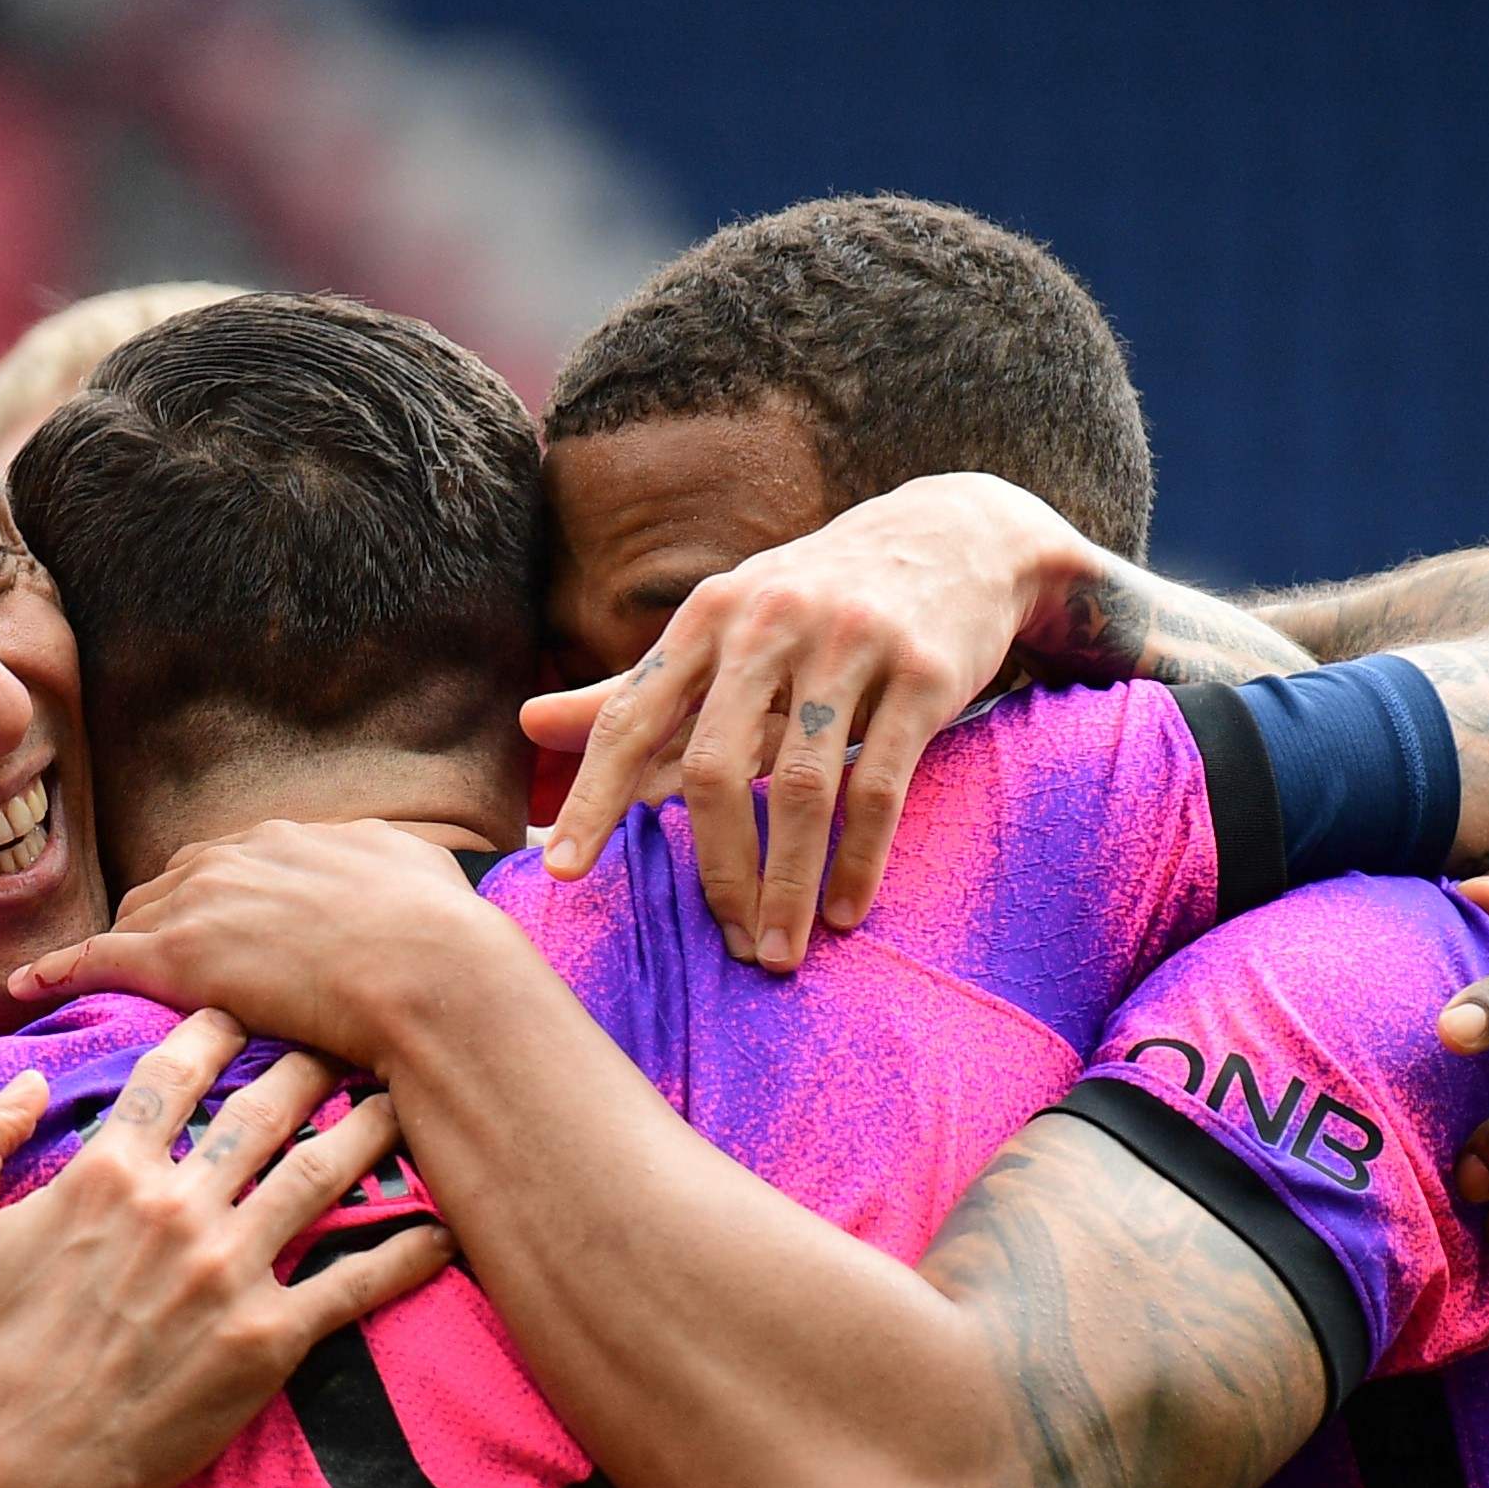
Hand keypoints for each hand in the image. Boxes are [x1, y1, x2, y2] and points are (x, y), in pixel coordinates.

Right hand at [0, 1009, 452, 1487]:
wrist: (19, 1475)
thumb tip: (28, 1082)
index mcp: (106, 1173)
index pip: (175, 1070)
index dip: (218, 1024)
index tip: (252, 1003)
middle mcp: (178, 1208)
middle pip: (268, 1108)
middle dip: (316, 1059)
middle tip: (355, 1033)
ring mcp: (229, 1272)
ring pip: (323, 1174)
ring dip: (374, 1129)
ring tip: (410, 1099)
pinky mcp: (268, 1341)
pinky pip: (356, 1285)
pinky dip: (406, 1253)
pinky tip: (445, 1228)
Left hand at [12, 820, 520, 1071]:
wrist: (434, 975)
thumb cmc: (448, 942)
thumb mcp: (428, 878)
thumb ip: (402, 869)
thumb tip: (415, 874)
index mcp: (299, 838)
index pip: (237, 862)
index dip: (223, 896)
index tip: (220, 923)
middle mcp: (243, 853)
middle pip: (178, 881)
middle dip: (163, 912)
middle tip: (154, 953)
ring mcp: (206, 901)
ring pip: (138, 915)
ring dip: (119, 941)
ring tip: (90, 971)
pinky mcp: (180, 954)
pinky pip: (99, 956)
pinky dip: (61, 967)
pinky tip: (29, 984)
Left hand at [522, 473, 1091, 970]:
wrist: (960, 536)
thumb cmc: (817, 598)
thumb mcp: (725, 626)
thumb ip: (634, 687)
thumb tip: (528, 725)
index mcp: (710, 617)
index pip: (632, 717)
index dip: (593, 797)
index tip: (561, 872)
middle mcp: (771, 624)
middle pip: (715, 767)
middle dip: (716, 870)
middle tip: (727, 944)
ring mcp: (850, 646)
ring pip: (800, 787)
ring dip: (788, 884)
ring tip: (779, 951)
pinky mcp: (923, 674)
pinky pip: (879, 787)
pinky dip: (858, 860)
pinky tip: (845, 912)